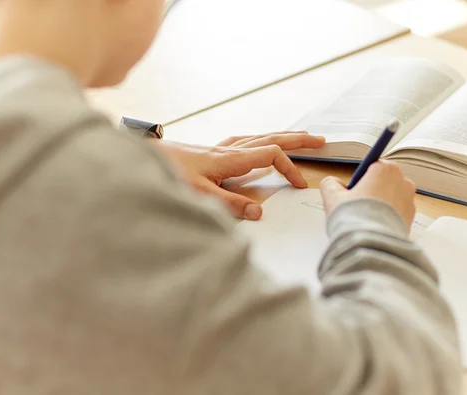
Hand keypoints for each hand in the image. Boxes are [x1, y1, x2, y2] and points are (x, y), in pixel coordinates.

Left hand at [154, 131, 324, 219]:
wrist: (144, 159)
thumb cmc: (168, 174)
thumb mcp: (199, 195)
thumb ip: (230, 204)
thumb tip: (259, 213)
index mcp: (230, 159)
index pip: (271, 155)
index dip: (289, 167)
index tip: (299, 184)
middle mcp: (229, 149)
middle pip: (272, 138)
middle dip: (298, 139)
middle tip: (321, 140)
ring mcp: (221, 147)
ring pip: (260, 136)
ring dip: (283, 135)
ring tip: (301, 136)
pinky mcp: (214, 151)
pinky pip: (246, 139)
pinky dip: (261, 138)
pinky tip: (260, 141)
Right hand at [319, 160, 415, 229]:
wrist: (372, 245)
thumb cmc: (355, 219)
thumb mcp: (333, 197)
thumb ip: (330, 184)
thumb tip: (334, 183)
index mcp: (384, 169)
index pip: (373, 165)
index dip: (361, 178)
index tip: (355, 188)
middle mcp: (402, 181)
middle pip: (385, 180)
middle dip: (373, 189)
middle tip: (358, 205)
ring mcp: (410, 200)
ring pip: (393, 196)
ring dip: (382, 203)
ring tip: (367, 218)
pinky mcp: (412, 217)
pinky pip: (399, 212)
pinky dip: (389, 217)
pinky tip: (376, 226)